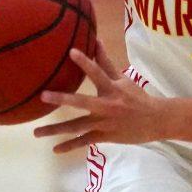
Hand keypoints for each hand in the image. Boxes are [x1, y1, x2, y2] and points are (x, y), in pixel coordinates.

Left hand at [32, 40, 167, 152]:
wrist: (155, 120)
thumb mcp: (123, 79)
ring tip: (36, 132)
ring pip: (77, 127)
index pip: (97, 72)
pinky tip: (55, 149)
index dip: (85, 62)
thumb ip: (106, 63)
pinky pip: (84, 141)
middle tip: (43, 96)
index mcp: (112, 88)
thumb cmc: (136, 97)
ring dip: (56, 130)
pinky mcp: (105, 136)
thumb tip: (96, 42)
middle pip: (82, 102)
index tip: (71, 51)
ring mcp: (104, 123)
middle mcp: (107, 105)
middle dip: (62, 99)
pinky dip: (70, 146)